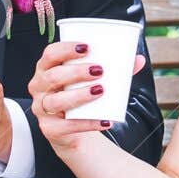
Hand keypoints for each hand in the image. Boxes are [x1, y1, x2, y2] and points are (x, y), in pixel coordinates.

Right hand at [27, 39, 145, 152]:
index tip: (87, 47)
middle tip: (100, 70)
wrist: (72, 130)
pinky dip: (87, 123)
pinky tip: (105, 121)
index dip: (65, 48)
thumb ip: (114, 70)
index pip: (50, 54)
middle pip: (53, 76)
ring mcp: (42, 109)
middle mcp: (39, 87)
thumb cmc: (80, 97)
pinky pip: (66, 126)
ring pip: (56, 101)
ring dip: (79, 95)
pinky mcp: (49, 129)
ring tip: (100, 91)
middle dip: (76, 72)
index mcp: (46, 69)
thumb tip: (139, 59)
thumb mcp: (92, 81)